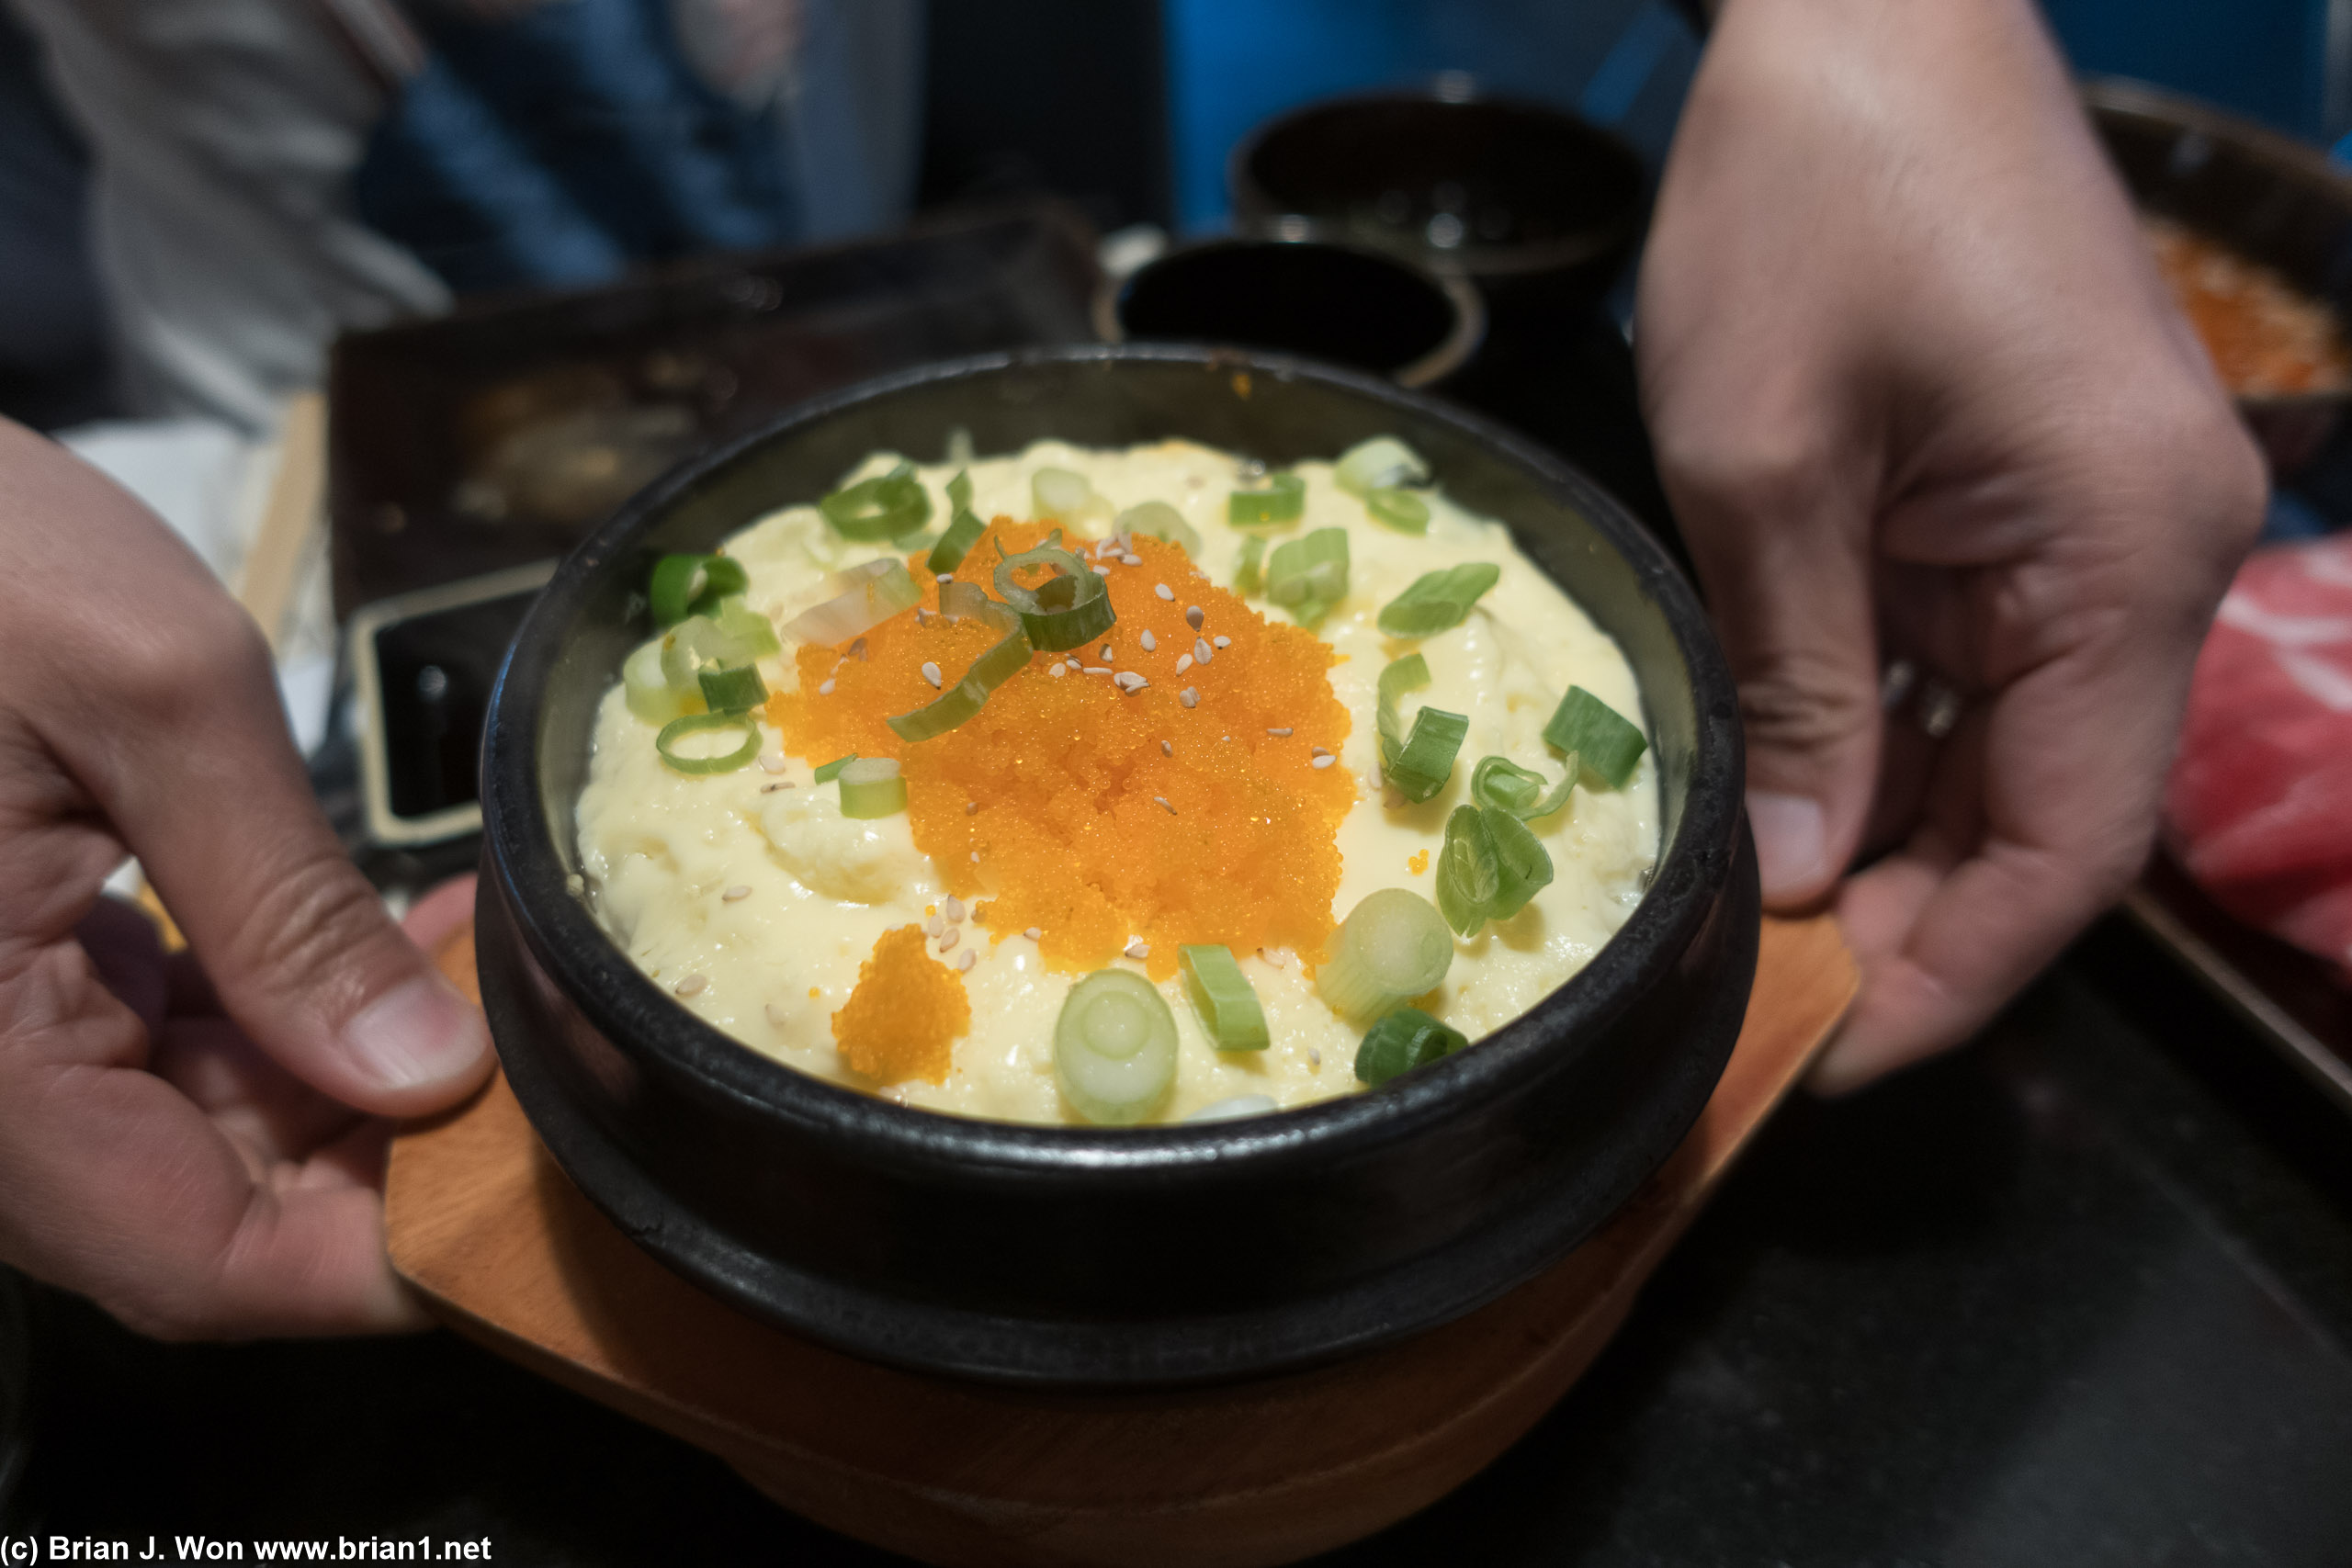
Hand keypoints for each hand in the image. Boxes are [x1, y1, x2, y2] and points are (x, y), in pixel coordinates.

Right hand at [0, 419, 493, 1336]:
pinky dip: (273, 1028)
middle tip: (525, 1056)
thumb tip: (423, 1073)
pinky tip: (380, 953)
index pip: (190, 1256)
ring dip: (344, 1090)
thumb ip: (288, 904)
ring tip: (473, 982)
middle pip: (198, 1214)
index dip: (372, 1259)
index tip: (519, 1192)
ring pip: (184, 1144)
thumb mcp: (152, 695)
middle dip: (383, 1160)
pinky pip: (146, 1057)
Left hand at [1636, 0, 2264, 1089]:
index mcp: (2123, 555)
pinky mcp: (2048, 496)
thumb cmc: (1809, 203)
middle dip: (1905, 914)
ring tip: (1752, 917)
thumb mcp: (1763, 470)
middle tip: (1753, 994)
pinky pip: (1982, 666)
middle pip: (2048, 812)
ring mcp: (2108, 525)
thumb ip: (1795, 688)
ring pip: (2011, 749)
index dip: (1950, 973)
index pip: (2068, 848)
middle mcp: (2156, 556)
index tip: (1825, 1053)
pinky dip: (1890, 739)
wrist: (1868, 12)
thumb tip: (1794, 880)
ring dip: (1890, 835)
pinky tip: (1791, 796)